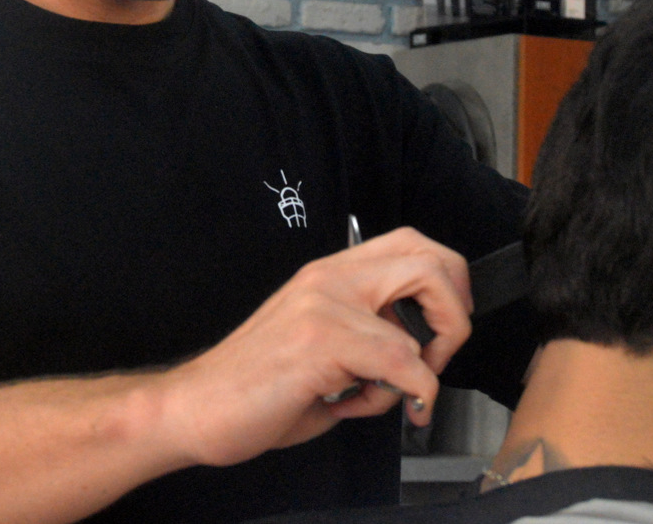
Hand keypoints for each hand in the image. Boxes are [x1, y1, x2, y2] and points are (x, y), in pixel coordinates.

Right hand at [157, 227, 472, 466]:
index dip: (447, 281)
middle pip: (429, 263)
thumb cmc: (255, 384)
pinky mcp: (320, 342)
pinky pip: (400, 367)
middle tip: (439, 354)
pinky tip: (362, 408)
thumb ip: (366, 332)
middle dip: (455, 316)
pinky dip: (403, 398)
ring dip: (417, 375)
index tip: (442, 327)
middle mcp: (328, 279)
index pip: (411, 244)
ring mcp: (323, 306)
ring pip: (416, 330)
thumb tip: (420, 347)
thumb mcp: (320, 342)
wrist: (197, 406)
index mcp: (329, 274)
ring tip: (381, 395)